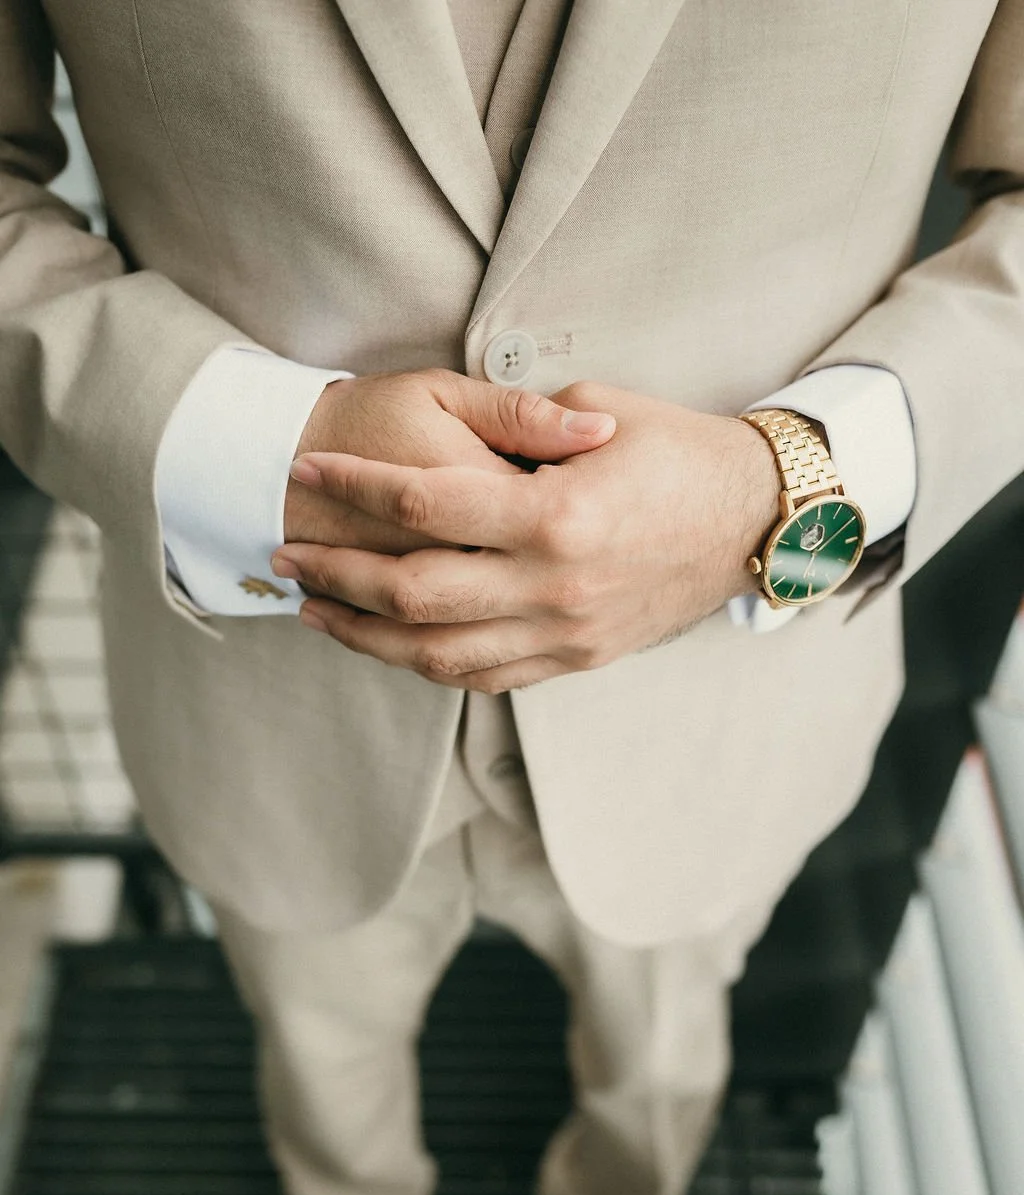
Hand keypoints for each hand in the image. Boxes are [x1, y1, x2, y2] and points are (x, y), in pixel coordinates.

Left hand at [272, 381, 778, 692]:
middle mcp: (554, 586)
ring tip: (317, 611)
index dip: (356, 486)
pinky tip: (390, 645)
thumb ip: (516, 425)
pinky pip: (484, 678)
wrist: (755, 522)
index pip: (425, 503)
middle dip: (337, 574)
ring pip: (438, 655)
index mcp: (556, 515)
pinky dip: (426, 665)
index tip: (308, 470)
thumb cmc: (680, 453)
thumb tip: (447, 437)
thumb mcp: (601, 411)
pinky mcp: (576, 660)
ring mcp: (566, 634)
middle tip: (287, 555)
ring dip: (366, 636)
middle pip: (413, 594)